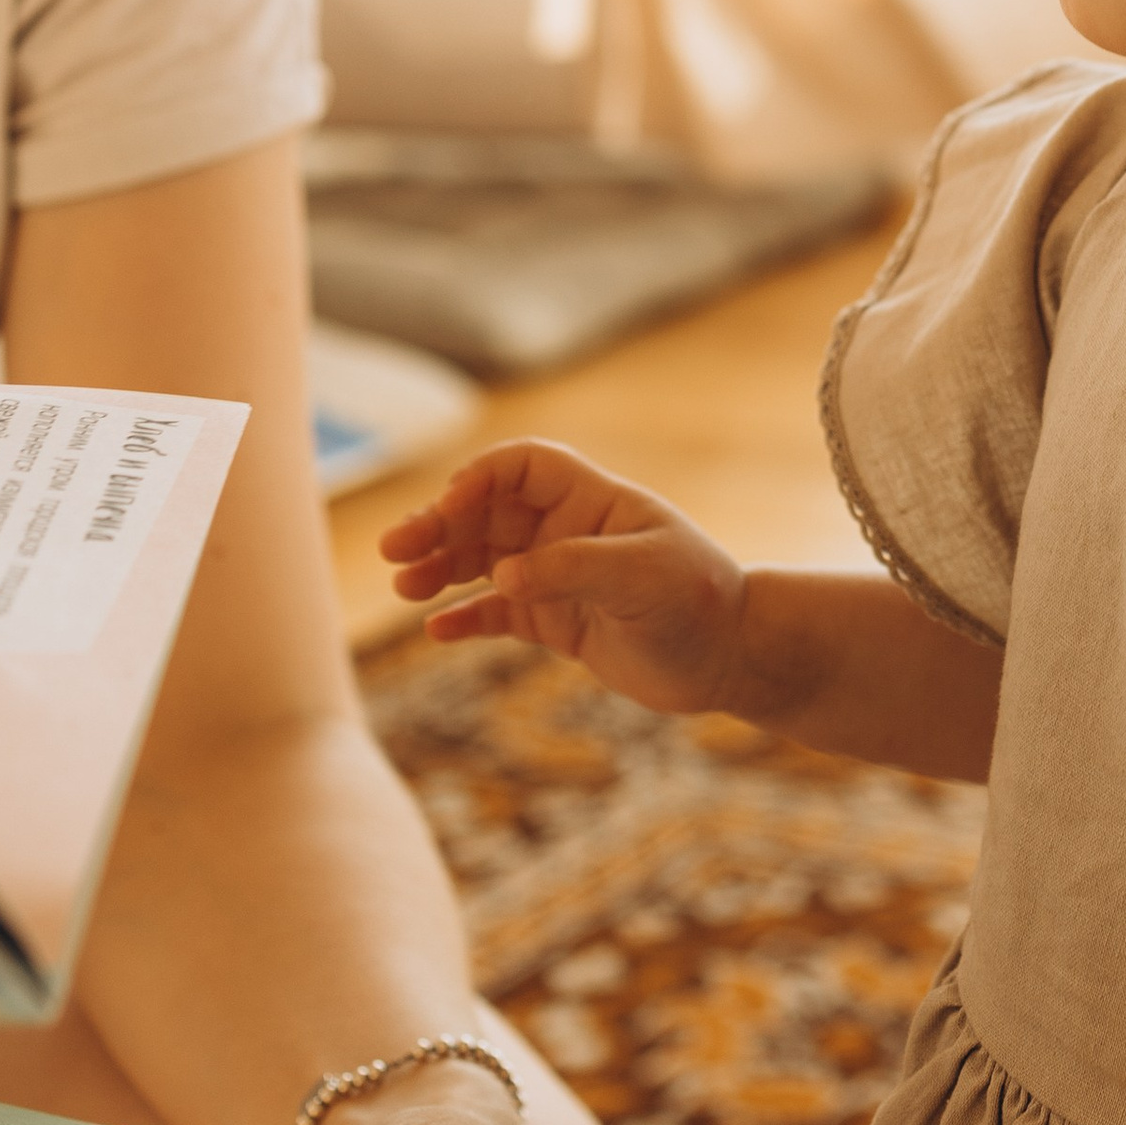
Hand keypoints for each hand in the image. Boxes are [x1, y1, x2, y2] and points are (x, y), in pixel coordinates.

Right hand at [381, 442, 743, 713]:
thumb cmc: (699, 601)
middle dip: (439, 525)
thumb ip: (573, 568)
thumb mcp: (644, 576)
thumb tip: (505, 576)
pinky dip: (464, 617)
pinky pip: (495, 612)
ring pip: (482, 561)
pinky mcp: (555, 622)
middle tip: (395, 550)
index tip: (451, 507)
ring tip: (404, 587)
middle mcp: (567, 531)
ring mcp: (557, 576)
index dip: (480, 478)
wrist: (730, 657)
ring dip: (440, 567)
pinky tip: (436, 629)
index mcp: (592, 500)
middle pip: (486, 512)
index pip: (521, 466)